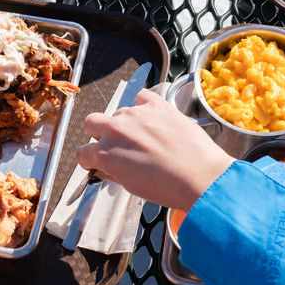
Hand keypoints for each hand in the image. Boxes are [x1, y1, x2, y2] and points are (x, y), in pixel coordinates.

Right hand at [75, 89, 233, 211]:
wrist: (201, 177)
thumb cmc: (169, 187)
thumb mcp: (131, 186)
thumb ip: (111, 172)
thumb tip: (102, 167)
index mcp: (105, 154)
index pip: (82, 152)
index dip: (89, 158)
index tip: (97, 160)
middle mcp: (116, 130)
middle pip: (91, 122)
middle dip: (99, 133)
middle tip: (116, 144)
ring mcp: (135, 114)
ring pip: (119, 112)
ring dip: (127, 123)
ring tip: (147, 138)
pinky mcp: (156, 104)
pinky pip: (141, 97)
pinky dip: (144, 106)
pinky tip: (153, 119)